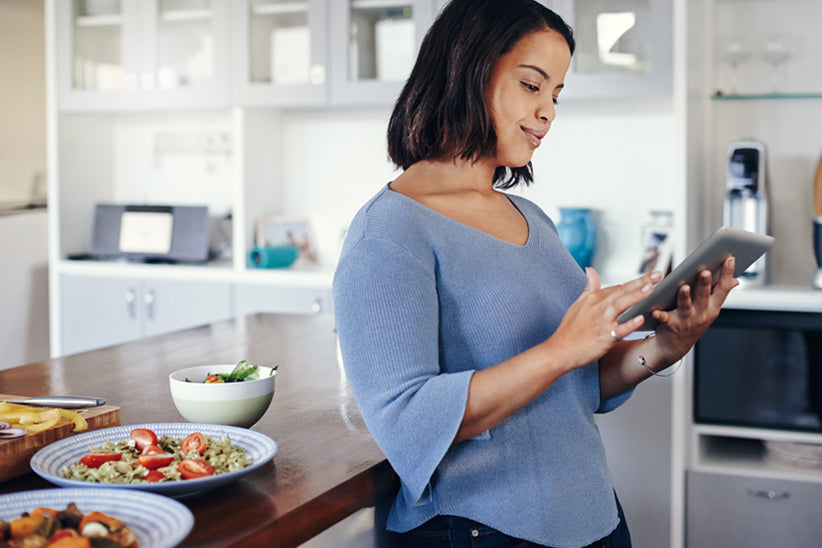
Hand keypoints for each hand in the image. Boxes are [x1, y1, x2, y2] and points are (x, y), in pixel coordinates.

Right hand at [546, 267, 661, 370]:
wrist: (560, 350)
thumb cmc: (569, 329)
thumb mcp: (578, 304)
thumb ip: (589, 287)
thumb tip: (590, 270)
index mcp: (594, 298)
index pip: (618, 287)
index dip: (635, 281)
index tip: (650, 276)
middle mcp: (599, 307)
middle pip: (623, 291)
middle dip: (641, 282)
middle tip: (658, 275)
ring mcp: (602, 321)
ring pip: (621, 304)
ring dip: (636, 295)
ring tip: (651, 288)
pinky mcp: (605, 336)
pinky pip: (620, 330)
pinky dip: (630, 324)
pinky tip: (641, 319)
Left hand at [651, 256, 738, 362]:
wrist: (675, 346)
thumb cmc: (691, 322)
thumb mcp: (709, 309)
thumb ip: (718, 293)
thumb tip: (735, 280)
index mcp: (713, 307)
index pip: (723, 289)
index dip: (727, 274)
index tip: (730, 259)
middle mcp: (702, 314)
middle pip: (704, 296)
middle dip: (705, 284)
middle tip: (705, 271)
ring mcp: (687, 321)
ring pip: (686, 307)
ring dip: (684, 297)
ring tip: (683, 287)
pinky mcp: (671, 326)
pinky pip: (665, 319)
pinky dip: (660, 314)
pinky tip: (654, 310)